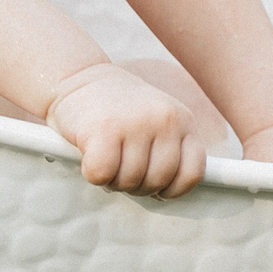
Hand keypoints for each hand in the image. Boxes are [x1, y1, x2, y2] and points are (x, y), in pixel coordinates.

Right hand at [44, 64, 207, 196]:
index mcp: (183, 120)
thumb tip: (166, 194)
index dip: (173, 189)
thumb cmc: (118, 111)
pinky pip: (102, 174)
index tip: (156, 187)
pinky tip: (90, 157)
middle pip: (159, 180)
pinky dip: (93, 175)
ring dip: (113, 181)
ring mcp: (135, 123)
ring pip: (130, 181)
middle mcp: (164, 119)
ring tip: (106, 161)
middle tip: (121, 171)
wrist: (79, 78)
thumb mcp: (157, 122)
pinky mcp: (103, 129)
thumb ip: (169, 150)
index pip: (193, 173)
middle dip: (137, 187)